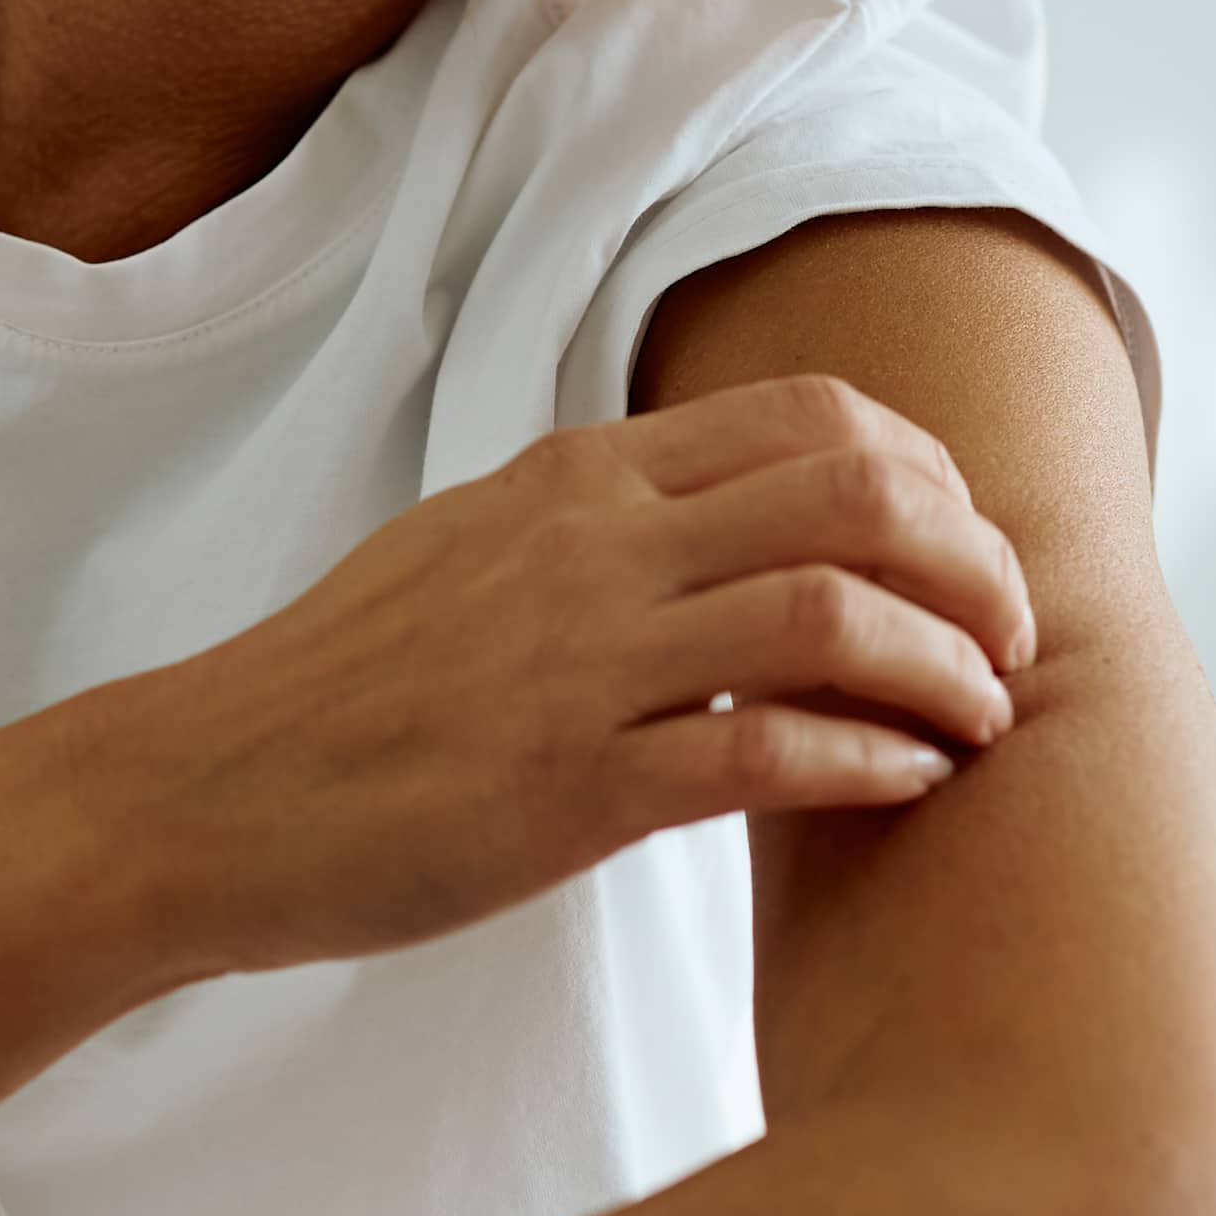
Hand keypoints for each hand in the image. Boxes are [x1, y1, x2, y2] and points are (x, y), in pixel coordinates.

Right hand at [44, 374, 1037, 978]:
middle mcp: (592, 544)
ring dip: (945, 666)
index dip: (935, 478)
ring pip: (832, 613)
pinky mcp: (567, 789)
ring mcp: (579, 663)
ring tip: (983, 719)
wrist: (202, 797)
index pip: (817, 418)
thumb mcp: (477, 553)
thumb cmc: (347, 692)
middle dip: (975, 562)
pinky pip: (764, 754)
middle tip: (1013, 637)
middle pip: (858, 491)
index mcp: (580, 476)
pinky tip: (909, 786)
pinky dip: (869, 762)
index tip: (969, 551)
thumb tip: (741, 530)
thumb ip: (608, 529)